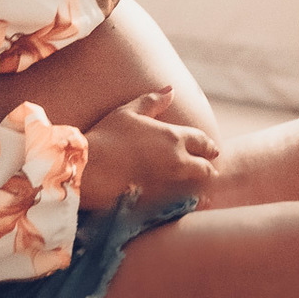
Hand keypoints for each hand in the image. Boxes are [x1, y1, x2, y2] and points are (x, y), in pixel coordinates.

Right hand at [79, 88, 218, 210]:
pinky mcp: (162, 203)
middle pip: (205, 168)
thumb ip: (153, 101)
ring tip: (197, 189)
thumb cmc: (106, 136)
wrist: (89, 169)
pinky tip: (187, 206)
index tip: (210, 149)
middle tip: (205, 168)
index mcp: (173, 137)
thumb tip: (171, 90)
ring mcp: (171, 184)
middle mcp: (178, 161)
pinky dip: (189, 206)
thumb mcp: (128, 112)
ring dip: (198, 187)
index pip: (202, 141)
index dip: (208, 146)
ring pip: (197, 188)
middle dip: (206, 167)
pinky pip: (185, 207)